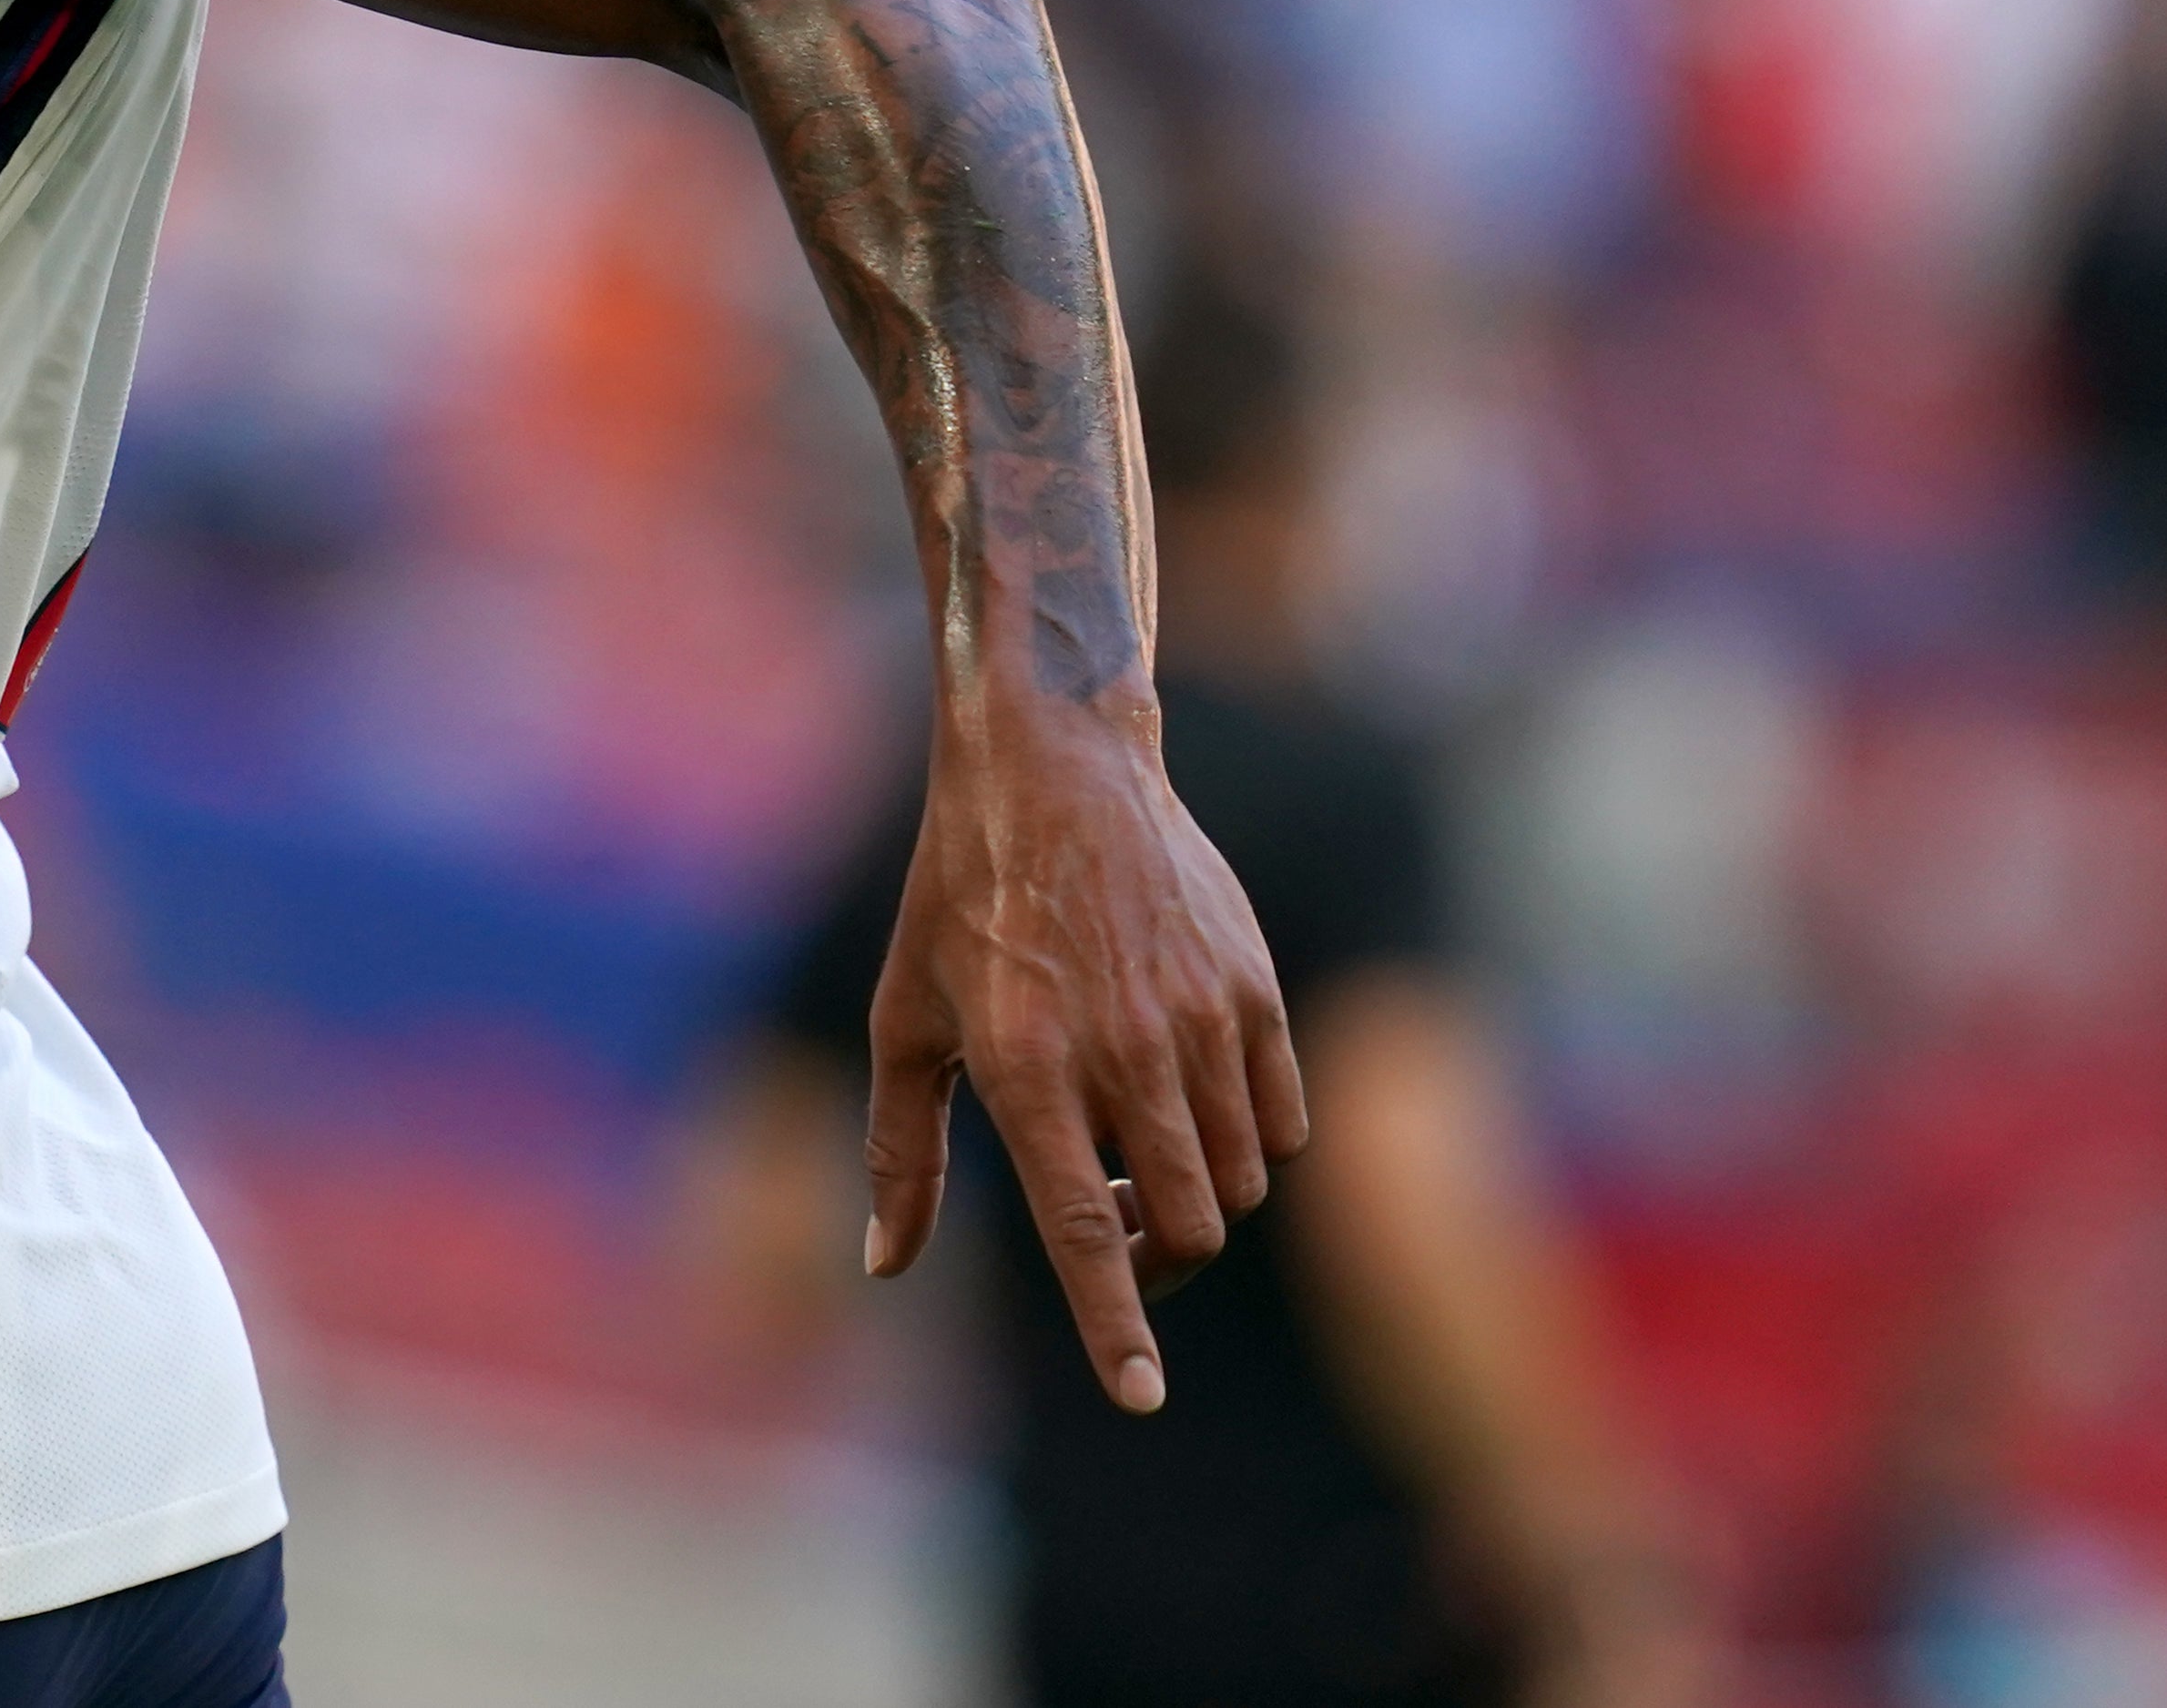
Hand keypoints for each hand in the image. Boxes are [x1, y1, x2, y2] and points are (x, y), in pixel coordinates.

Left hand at [864, 706, 1304, 1413]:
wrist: (1055, 768)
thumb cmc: (961, 900)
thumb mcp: (904, 1018)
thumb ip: (899, 1151)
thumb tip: (885, 1265)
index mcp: (1026, 1065)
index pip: (1082, 1231)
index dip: (1113, 1327)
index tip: (1140, 1398)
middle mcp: (1122, 1051)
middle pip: (1182, 1229)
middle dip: (1149, 1264)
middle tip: (1105, 1220)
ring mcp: (1200, 1021)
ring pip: (1237, 1185)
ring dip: (1193, 1200)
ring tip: (1131, 1146)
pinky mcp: (1257, 992)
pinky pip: (1281, 1126)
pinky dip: (1244, 1147)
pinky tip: (1186, 1101)